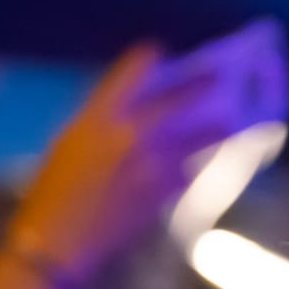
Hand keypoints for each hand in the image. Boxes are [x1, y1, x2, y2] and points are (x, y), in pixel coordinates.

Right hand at [8, 32, 270, 286]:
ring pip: (197, 138)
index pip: (131, 72)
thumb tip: (140, 106)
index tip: (161, 51)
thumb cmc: (56, 190)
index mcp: (96, 115)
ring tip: (232, 123)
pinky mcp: (164, 191)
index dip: (148, 58)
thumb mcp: (71, 143)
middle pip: (177, 99)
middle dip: (202, 85)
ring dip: (217, 129)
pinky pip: (190, 171)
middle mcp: (127, 133)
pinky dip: (196, 166)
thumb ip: (103, 120)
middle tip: (222, 77)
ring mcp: (150, 163)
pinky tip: (204, 164)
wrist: (60, 237)